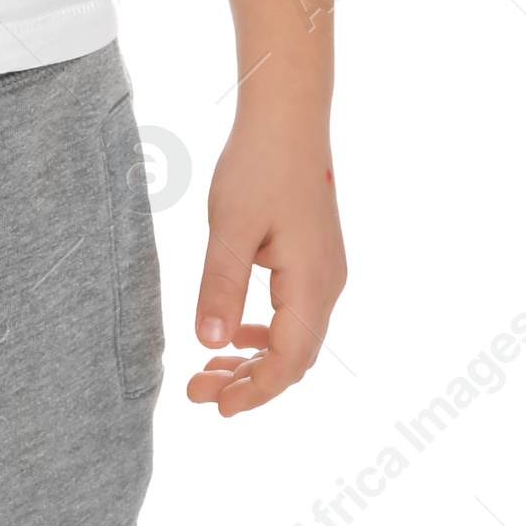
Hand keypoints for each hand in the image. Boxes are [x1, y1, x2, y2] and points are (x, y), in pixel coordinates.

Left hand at [188, 117, 345, 414]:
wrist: (288, 118)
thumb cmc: (258, 165)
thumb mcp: (231, 227)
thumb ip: (222, 286)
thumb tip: (209, 344)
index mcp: (312, 284)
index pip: (288, 362)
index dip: (253, 392)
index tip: (213, 407)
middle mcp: (328, 285)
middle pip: (294, 358)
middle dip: (248, 383)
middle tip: (197, 392)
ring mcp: (326, 272)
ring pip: (295, 338)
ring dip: (255, 360)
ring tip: (209, 370)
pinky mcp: (315, 259)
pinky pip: (295, 314)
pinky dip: (265, 334)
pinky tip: (235, 335)